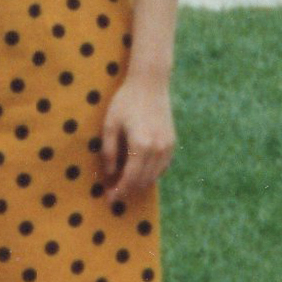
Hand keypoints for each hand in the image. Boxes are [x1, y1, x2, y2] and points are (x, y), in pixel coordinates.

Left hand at [97, 67, 174, 205]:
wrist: (150, 82)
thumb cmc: (126, 100)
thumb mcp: (110, 124)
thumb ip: (109, 151)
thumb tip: (110, 174)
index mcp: (141, 145)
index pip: (130, 179)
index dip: (119, 192)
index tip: (109, 199)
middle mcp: (157, 149)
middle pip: (142, 181)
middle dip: (128, 191)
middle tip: (114, 194)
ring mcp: (167, 146)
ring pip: (154, 177)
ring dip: (139, 184)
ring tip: (124, 184)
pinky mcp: (172, 142)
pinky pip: (162, 167)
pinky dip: (151, 174)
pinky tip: (139, 172)